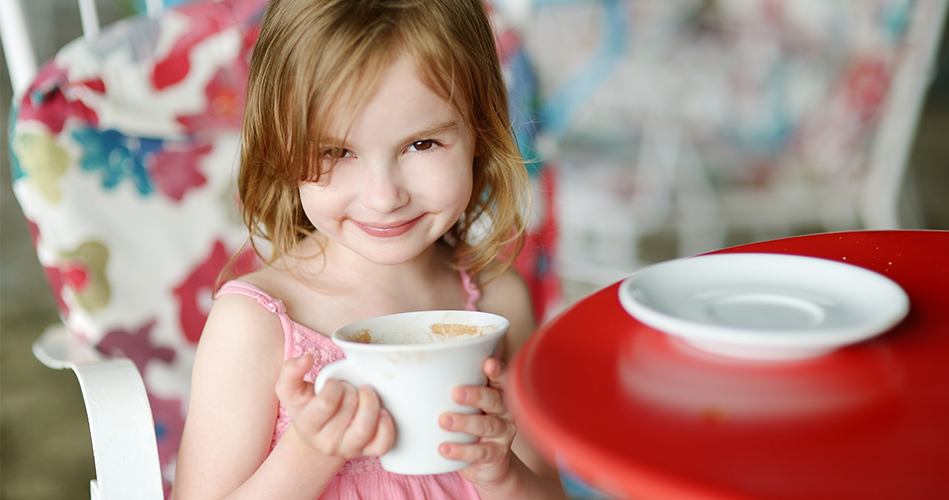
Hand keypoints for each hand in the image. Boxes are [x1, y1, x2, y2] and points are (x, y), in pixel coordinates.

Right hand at [275, 354, 394, 458]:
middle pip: (349, 408)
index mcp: (307, 425)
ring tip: (365, 392)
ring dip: (370, 402)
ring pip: (365, 428)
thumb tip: (306, 359)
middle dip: (350, 390)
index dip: (333, 386)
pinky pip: (383, 444)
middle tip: (346, 388)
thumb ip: (291, 371)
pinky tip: (381, 411)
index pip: (325, 403)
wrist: (318, 433)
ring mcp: (348, 449)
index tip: (332, 383)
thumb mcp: (291, 389)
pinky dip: (386, 425)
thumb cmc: (307, 406)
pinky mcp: (367, 451)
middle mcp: (327, 443)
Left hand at [438, 357, 516, 485]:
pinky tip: (445, 448)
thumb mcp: (464, 408)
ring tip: (443, 421)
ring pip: (487, 425)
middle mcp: (504, 411)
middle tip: (455, 393)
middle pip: (494, 399)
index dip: (496, 371)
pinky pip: (480, 452)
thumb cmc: (469, 428)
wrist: (486, 465)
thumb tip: (408, 379)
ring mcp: (502, 433)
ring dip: (464, 422)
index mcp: (496, 394)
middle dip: (475, 395)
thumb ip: (449, 393)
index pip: (499, 379)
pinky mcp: (496, 454)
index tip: (487, 363)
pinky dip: (462, 450)